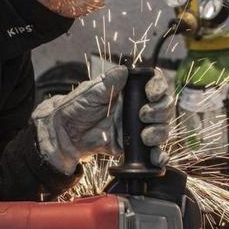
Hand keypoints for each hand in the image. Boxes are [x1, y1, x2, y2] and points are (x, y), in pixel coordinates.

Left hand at [33, 66, 175, 174]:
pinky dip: (158, 156)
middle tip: (144, 115)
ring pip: (161, 128)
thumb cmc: (75, 108)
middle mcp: (136, 108)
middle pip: (163, 107)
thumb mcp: (90, 91)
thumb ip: (108, 82)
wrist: (64, 134)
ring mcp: (136, 128)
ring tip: (145, 136)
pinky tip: (156, 157)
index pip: (155, 85)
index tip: (153, 93)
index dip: (159, 88)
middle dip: (160, 111)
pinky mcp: (132, 146)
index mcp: (129, 91)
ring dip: (159, 132)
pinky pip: (151, 152)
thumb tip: (123, 71)